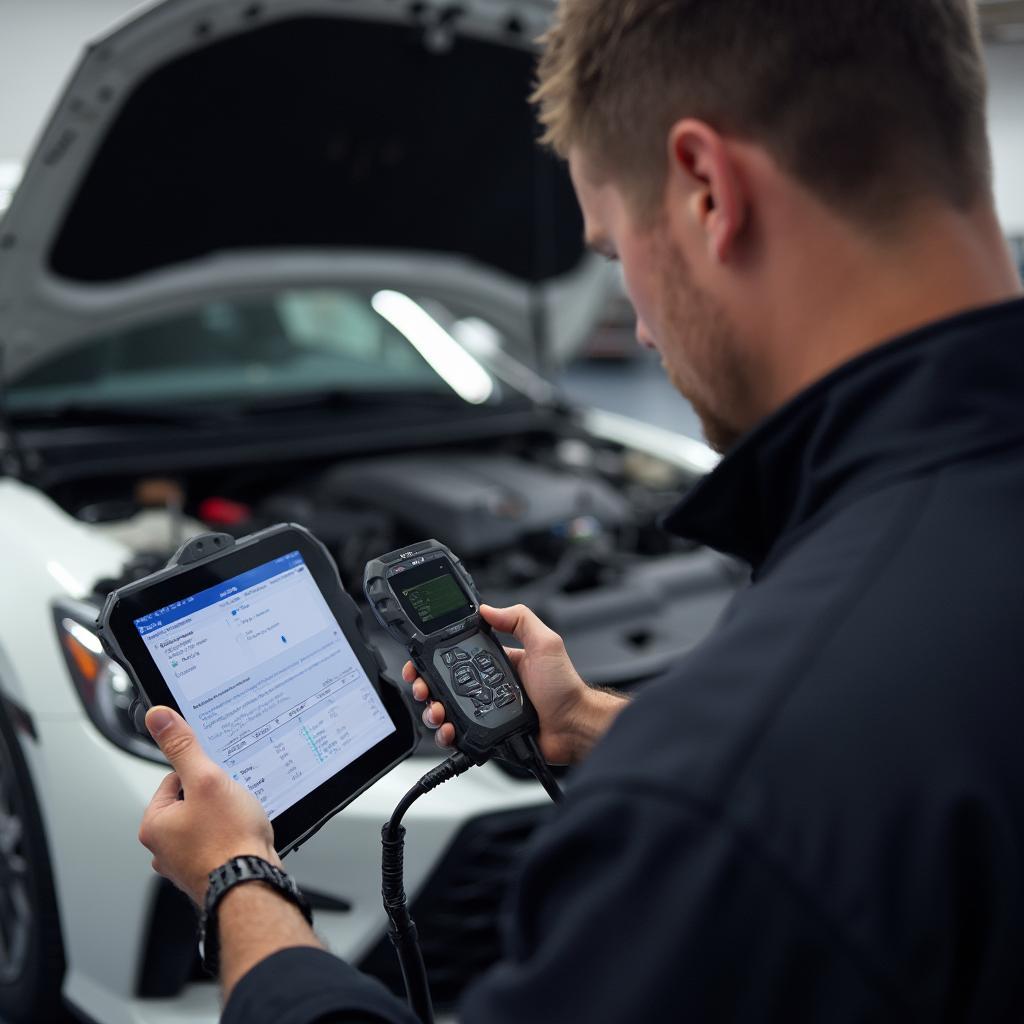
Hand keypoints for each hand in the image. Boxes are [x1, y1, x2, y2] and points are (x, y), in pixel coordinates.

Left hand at [138, 707, 280, 904]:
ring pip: (208, 824)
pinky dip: (234, 838)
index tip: (218, 781)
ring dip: (226, 818)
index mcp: (156, 825)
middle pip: (193, 802)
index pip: (175, 780)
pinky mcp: (209, 873)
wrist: (252, 885)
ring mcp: (187, 863)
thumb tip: (159, 718)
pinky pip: (221, 843)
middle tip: (233, 802)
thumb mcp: (207, 781)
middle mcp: (165, 848)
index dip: (203, 775)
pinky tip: (246, 838)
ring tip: (241, 822)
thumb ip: (184, 748)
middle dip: (217, 798)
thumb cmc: (229, 841)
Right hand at [402, 603, 625, 764]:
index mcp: (496, 663)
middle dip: (424, 686)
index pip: (457, 657)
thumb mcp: (545, 643)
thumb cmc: (565, 688)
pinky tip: (447, 730)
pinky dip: (446, 735)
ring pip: (445, 711)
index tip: (421, 660)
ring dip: (431, 710)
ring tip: (436, 710)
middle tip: (422, 687)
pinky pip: (458, 736)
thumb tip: (488, 608)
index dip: (435, 658)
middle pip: (442, 685)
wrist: (574, 726)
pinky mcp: (485, 735)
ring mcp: (484, 712)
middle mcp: (486, 687)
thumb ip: (519, 619)